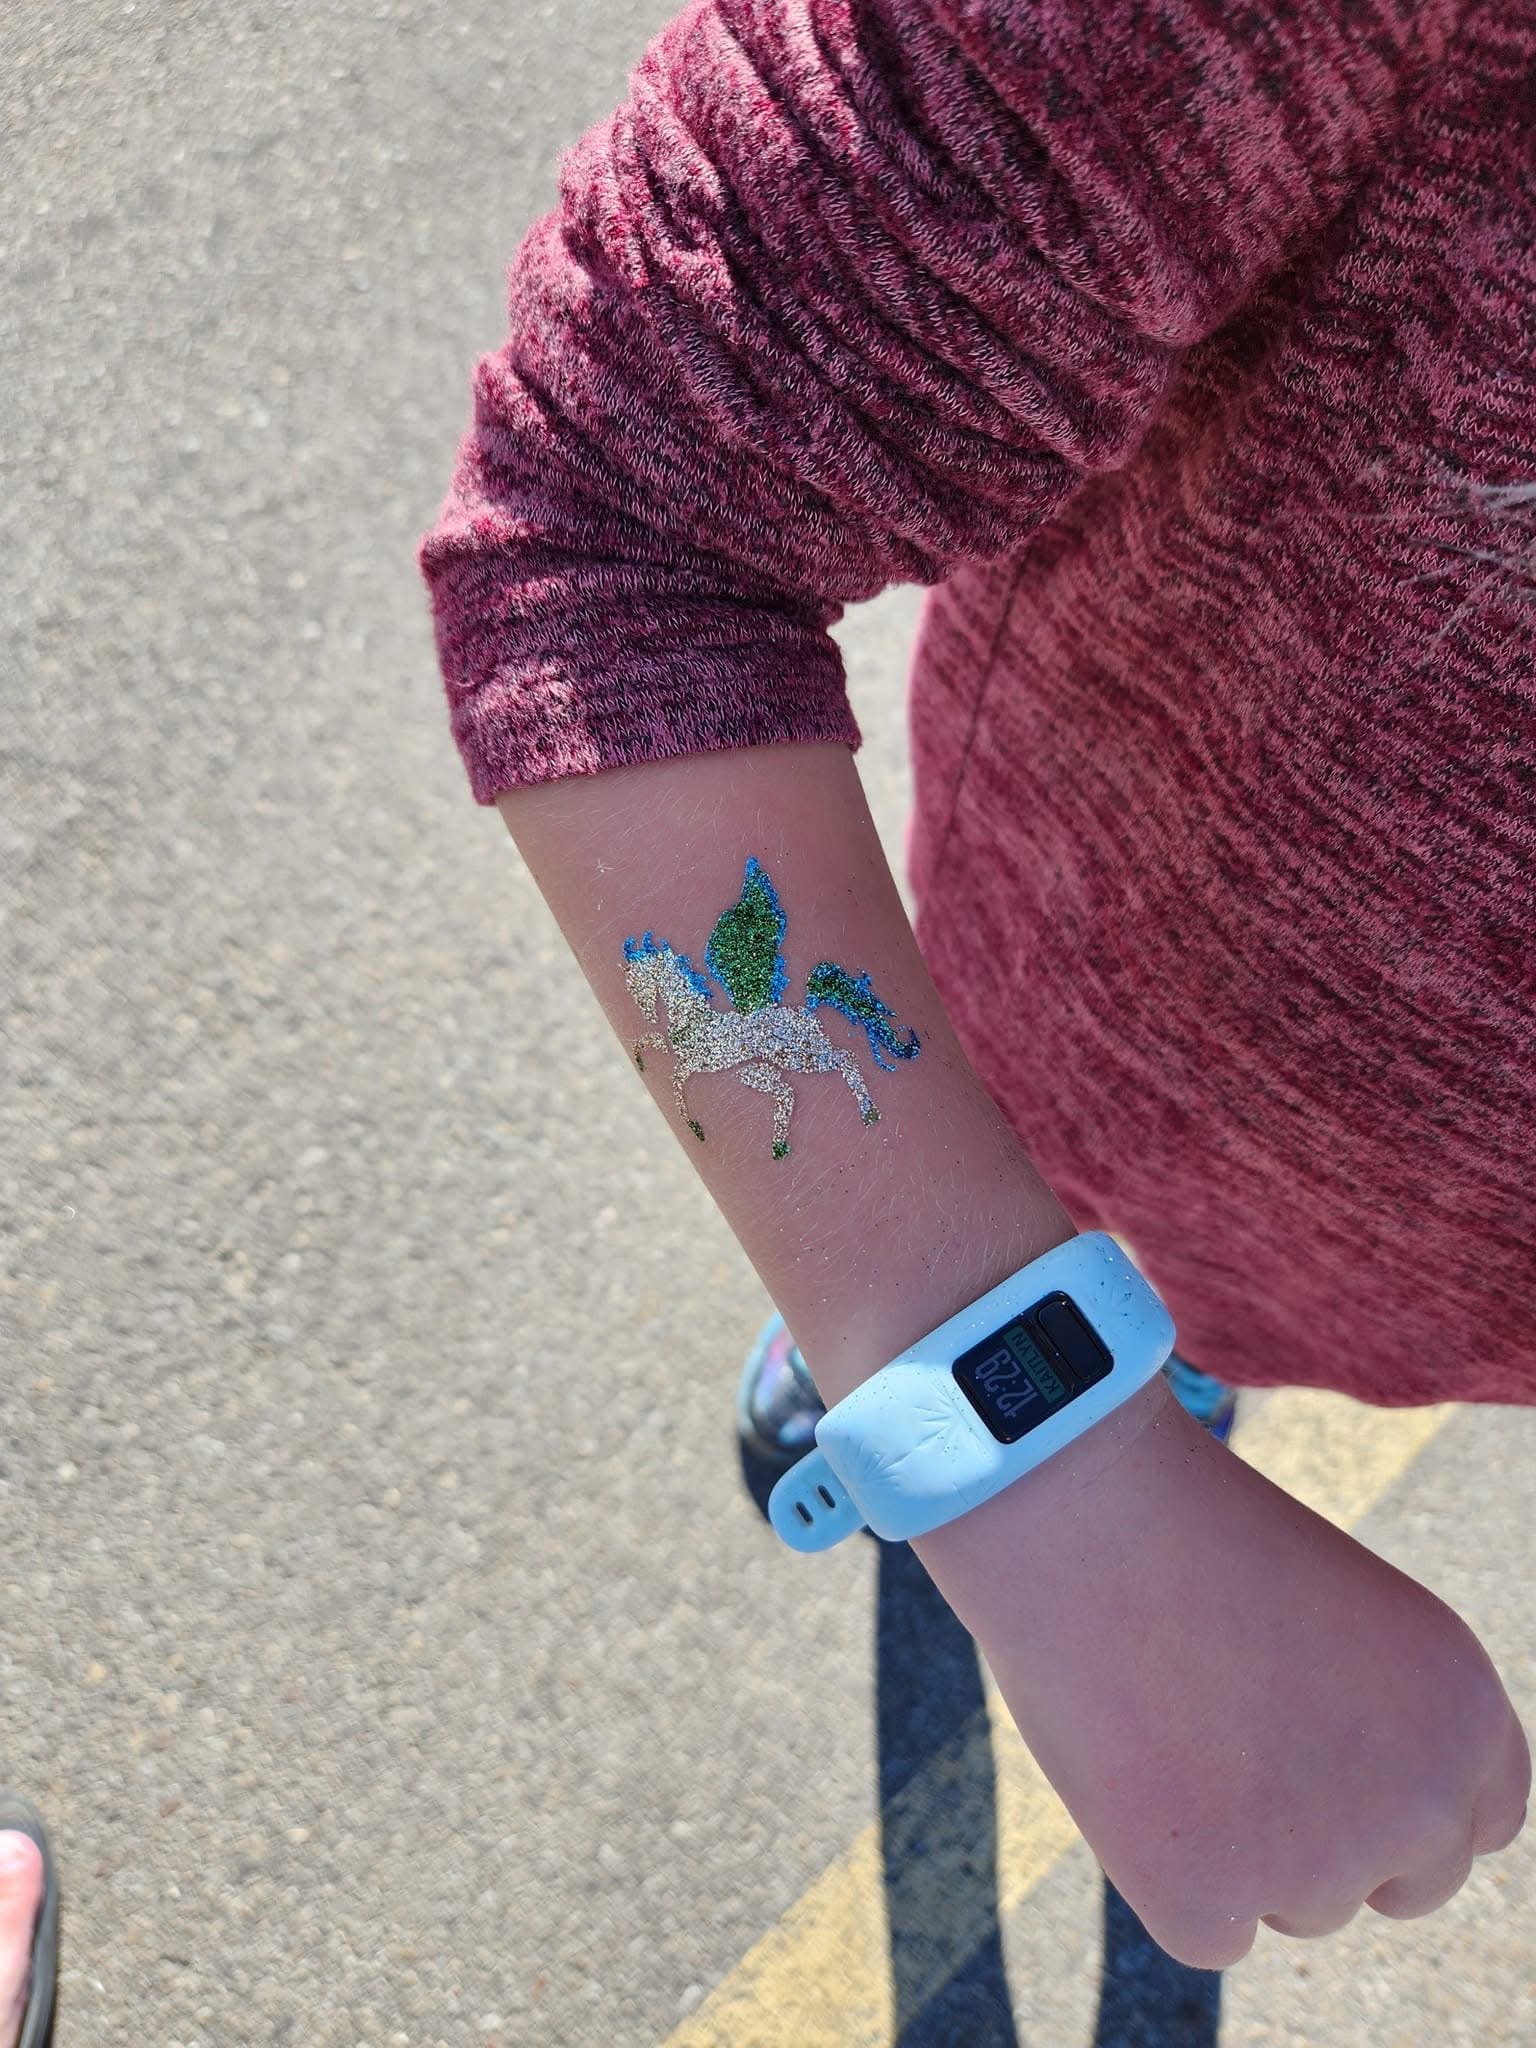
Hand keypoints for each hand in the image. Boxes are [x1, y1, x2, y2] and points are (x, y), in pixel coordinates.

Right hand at [915, 1379, 1530, 1968]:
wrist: (1082, 1514)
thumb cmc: (1189, 1536)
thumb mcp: (1337, 1610)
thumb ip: (1379, 1720)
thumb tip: (1350, 1822)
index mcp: (1467, 1711)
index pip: (1478, 1819)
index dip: (1404, 1804)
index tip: (1338, 1773)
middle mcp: (1423, 1801)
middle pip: (1399, 1883)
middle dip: (1327, 1841)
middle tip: (1232, 1745)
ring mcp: (1322, 1865)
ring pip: (1295, 1903)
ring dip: (1236, 1843)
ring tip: (1166, 1716)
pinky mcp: (1210, 1899)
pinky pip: (1209, 1929)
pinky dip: (1163, 1871)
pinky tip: (1129, 1769)